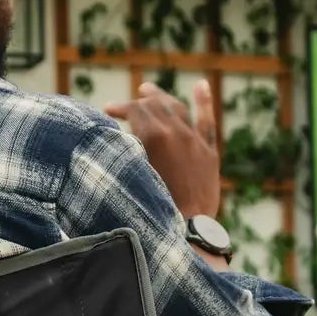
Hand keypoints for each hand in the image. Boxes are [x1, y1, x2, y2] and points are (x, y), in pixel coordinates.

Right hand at [107, 78, 220, 218]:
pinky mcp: (209, 153)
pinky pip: (207, 121)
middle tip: (129, 102)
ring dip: (162, 98)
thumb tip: (116, 137)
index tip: (107, 111)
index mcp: (154, 136)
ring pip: (178, 108)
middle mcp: (176, 132)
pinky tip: (201, 85)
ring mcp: (194, 140)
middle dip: (139, 101)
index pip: (136, 109)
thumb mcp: (133, 175)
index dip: (120, 107)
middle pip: (155, 105)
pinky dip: (203, 102)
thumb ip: (127, 151)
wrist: (188, 229)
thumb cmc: (154, 208)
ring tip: (149, 92)